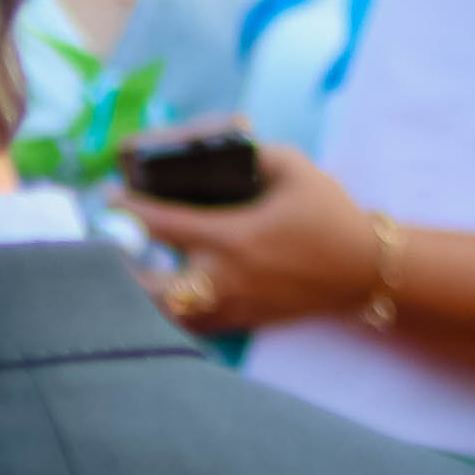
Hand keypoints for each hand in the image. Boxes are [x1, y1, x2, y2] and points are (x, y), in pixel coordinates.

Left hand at [123, 141, 383, 337]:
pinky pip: (185, 327)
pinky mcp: (237, 323)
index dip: (126, 208)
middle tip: (109, 245)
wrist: (365, 271)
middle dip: (120, 267)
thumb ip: (251, 153)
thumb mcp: (295, 168)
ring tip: (123, 271)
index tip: (110, 197)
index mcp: (231, 238)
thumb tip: (212, 148)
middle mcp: (222, 279)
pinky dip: (164, 314)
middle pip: (146, 286)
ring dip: (137, 295)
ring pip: (161, 315)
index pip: (159, 224)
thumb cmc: (329, 216)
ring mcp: (228, 307)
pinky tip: (153, 296)